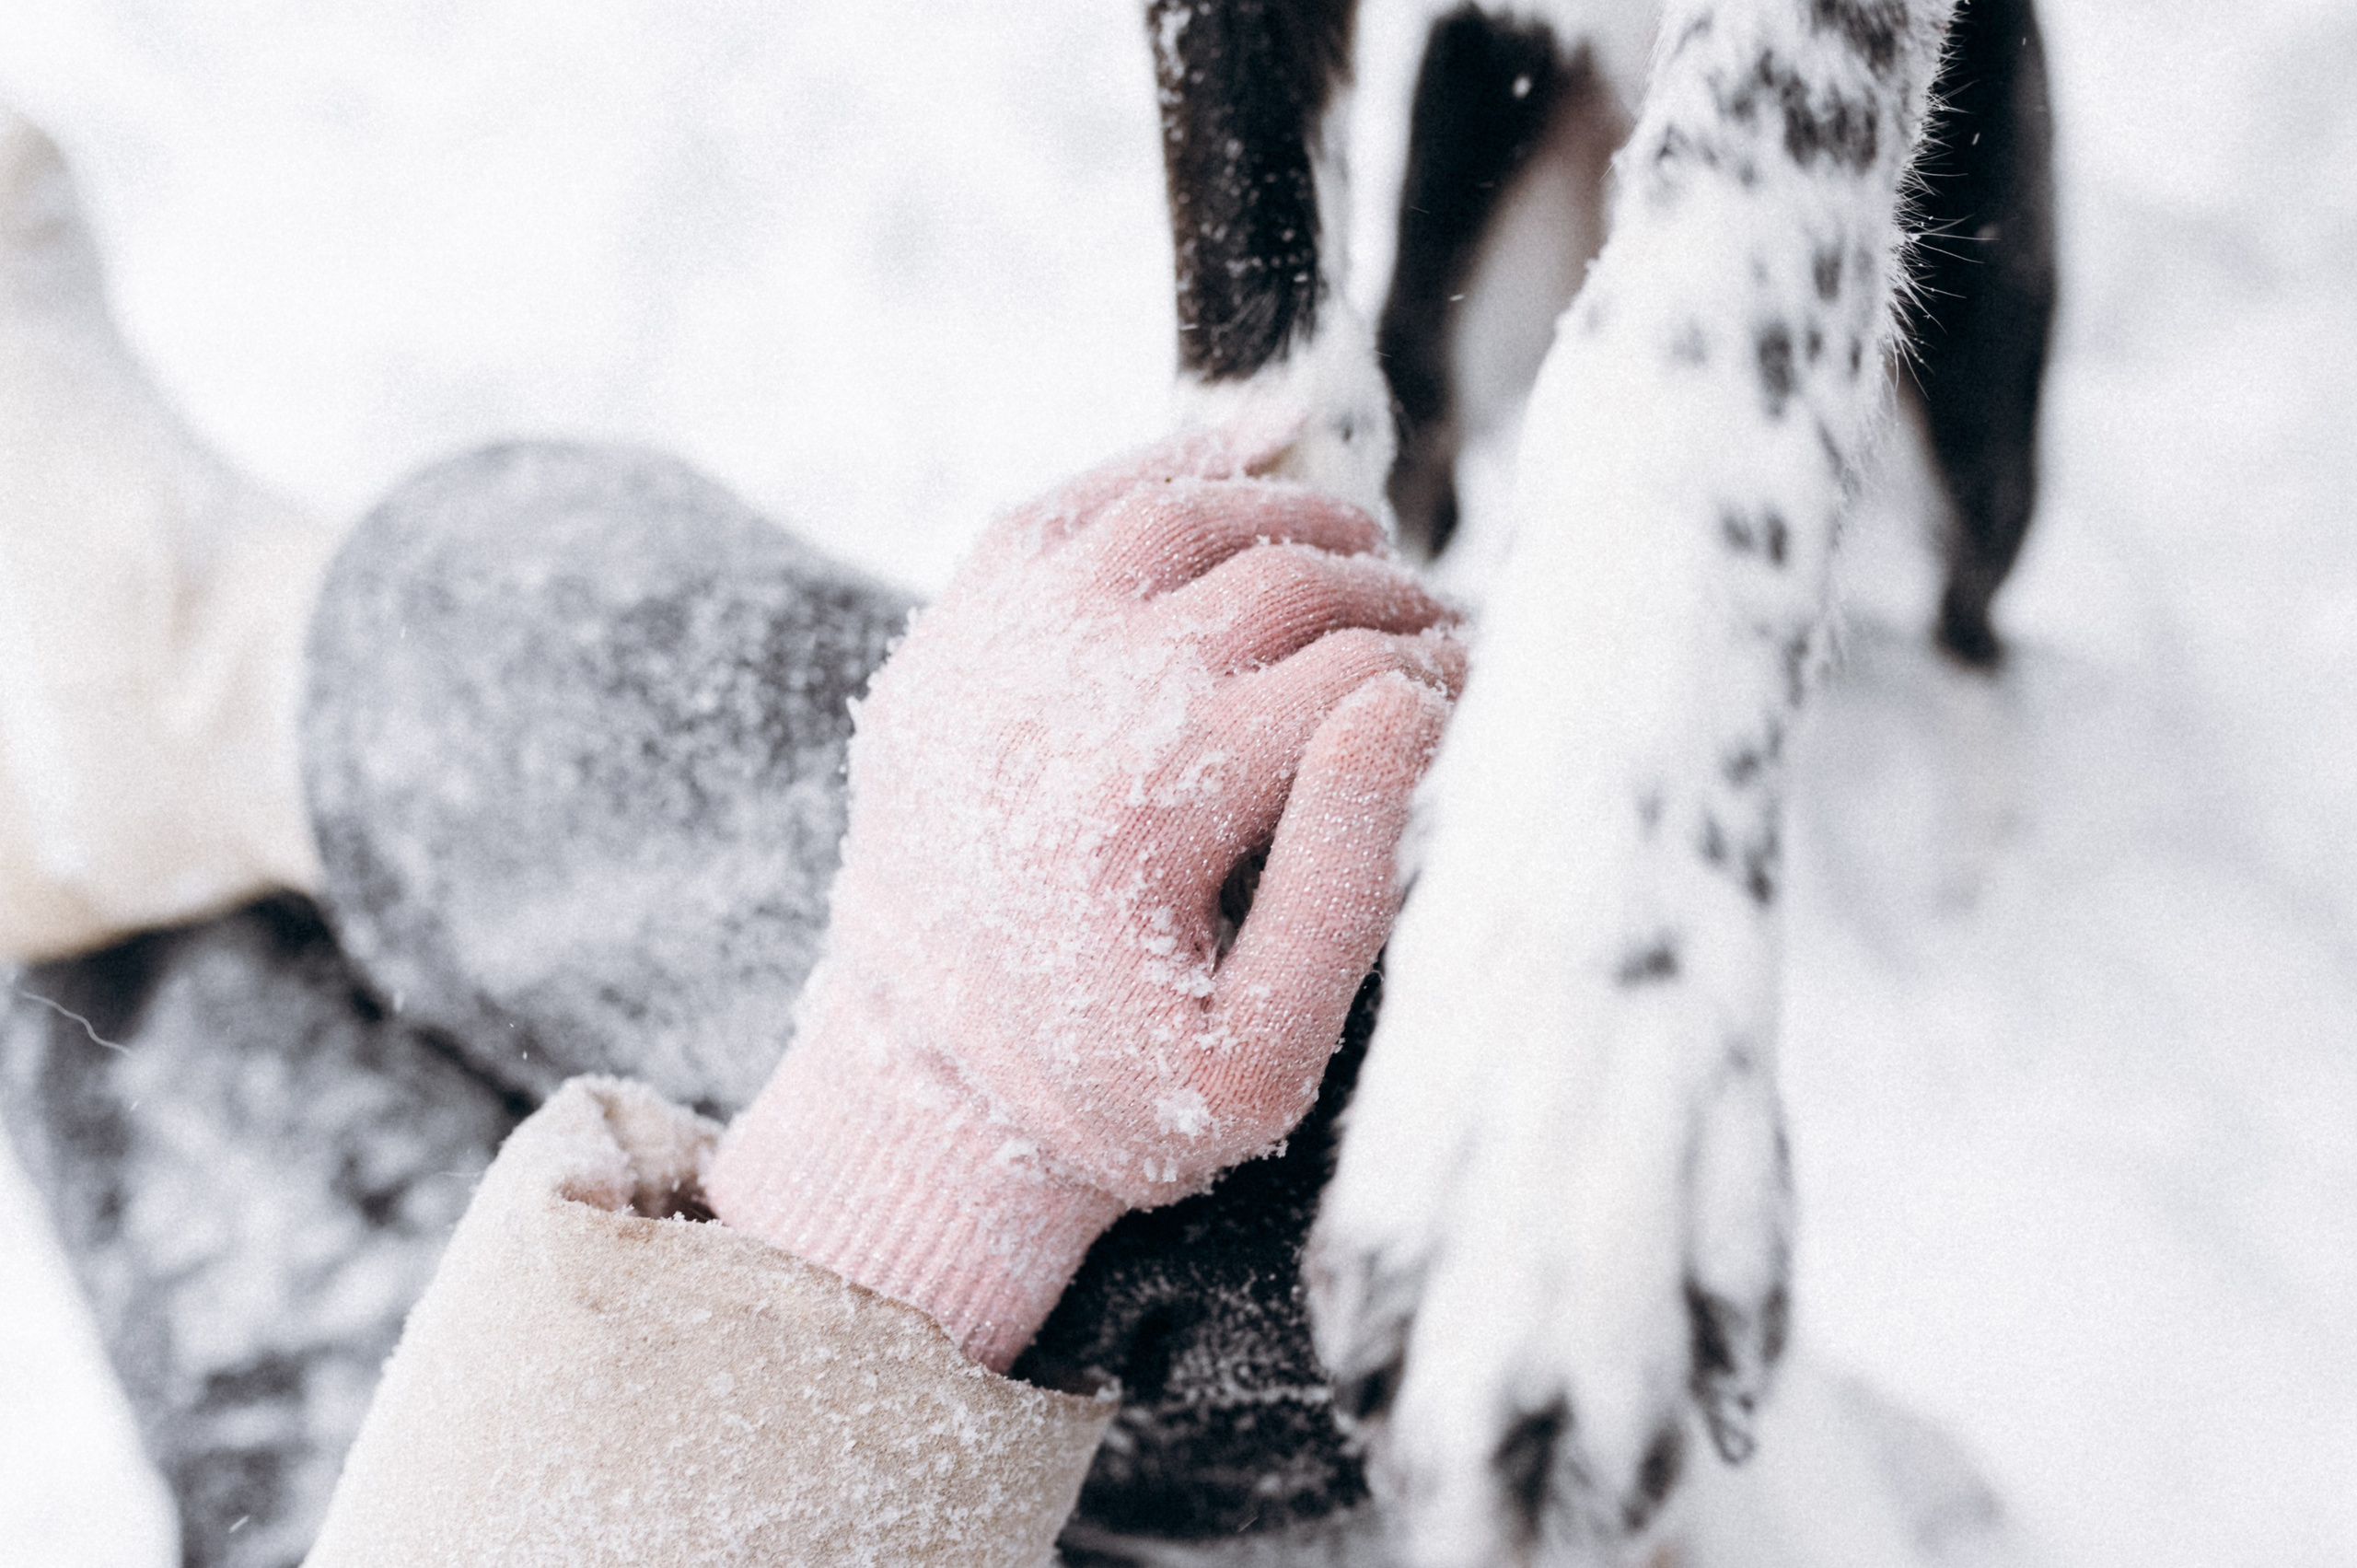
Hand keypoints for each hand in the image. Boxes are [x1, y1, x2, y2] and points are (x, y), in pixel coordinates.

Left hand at [711, 420, 1463, 1369]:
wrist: (921, 1094)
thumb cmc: (1114, 1092)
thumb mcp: (1261, 1057)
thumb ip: (1345, 885)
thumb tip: (1406, 706)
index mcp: (1149, 809)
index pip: (1350, 680)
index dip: (1439, 674)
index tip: (1478, 693)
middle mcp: (1063, 703)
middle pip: (1279, 583)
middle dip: (1385, 597)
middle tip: (1438, 633)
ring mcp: (993, 653)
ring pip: (1181, 517)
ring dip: (1292, 518)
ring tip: (1365, 551)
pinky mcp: (948, 641)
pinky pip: (1064, 508)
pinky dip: (1162, 468)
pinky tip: (1246, 459)